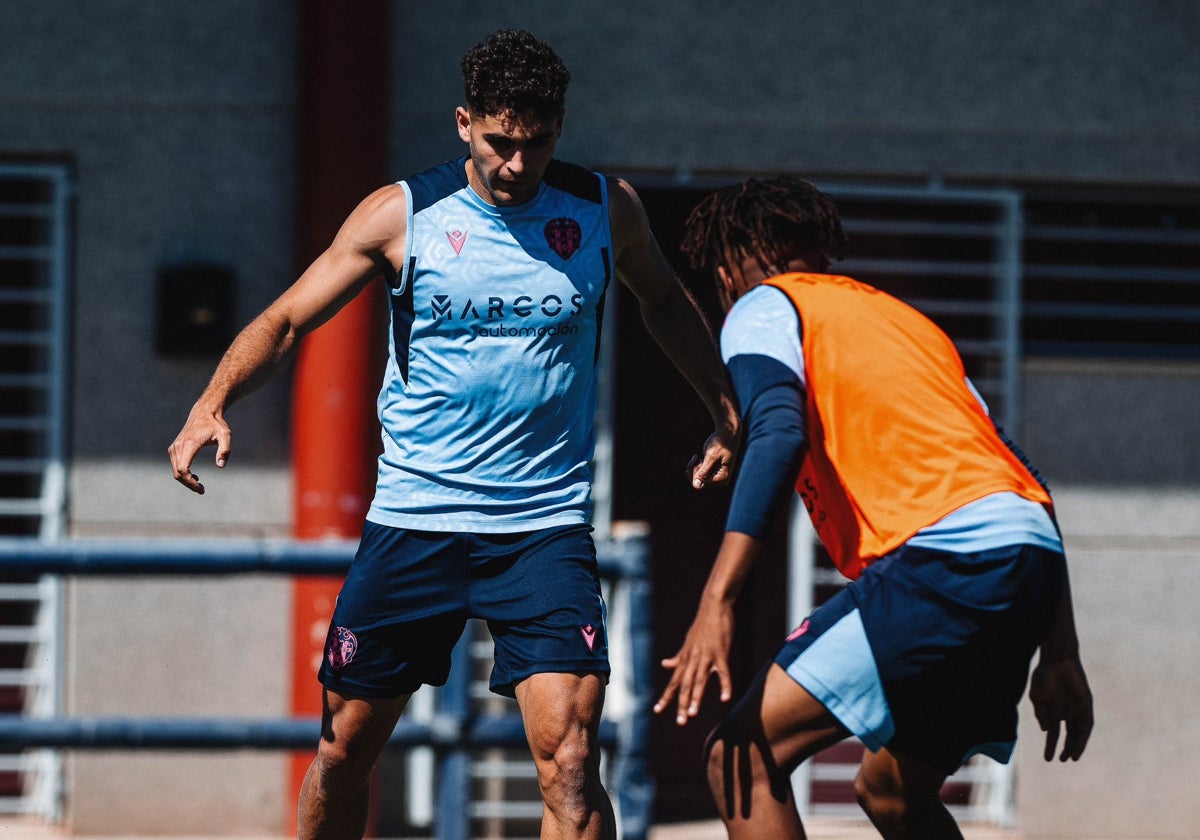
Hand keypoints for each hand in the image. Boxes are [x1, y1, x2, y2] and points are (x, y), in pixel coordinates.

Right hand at [167, 405, 231, 494]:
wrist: (204, 413)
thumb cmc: (216, 424)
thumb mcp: (225, 435)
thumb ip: (225, 450)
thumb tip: (220, 466)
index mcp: (189, 444)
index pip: (183, 469)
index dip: (190, 482)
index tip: (201, 488)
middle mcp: (178, 446)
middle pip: (178, 473)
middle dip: (189, 484)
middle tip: (202, 490)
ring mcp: (174, 447)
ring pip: (175, 471)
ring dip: (186, 480)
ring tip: (199, 485)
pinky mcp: (174, 448)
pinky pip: (175, 465)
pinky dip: (182, 474)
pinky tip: (194, 477)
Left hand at [653, 600, 734, 725]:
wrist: (714, 605)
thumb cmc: (702, 625)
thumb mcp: (687, 642)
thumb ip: (678, 657)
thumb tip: (664, 664)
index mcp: (685, 658)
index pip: (674, 681)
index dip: (666, 696)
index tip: (657, 710)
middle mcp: (693, 659)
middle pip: (685, 684)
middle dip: (682, 703)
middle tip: (680, 722)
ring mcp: (706, 656)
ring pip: (700, 680)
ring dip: (696, 697)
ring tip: (693, 714)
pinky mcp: (721, 651)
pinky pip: (723, 671)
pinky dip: (724, 684)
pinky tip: (725, 698)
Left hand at [687, 428, 737, 489]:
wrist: (727, 435)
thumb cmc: (721, 444)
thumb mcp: (711, 456)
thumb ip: (704, 472)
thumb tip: (696, 486)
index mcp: (722, 479)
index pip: (700, 484)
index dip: (694, 472)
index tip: (696, 458)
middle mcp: (719, 481)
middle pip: (697, 483)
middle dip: (694, 469)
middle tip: (696, 456)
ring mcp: (715, 477)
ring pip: (696, 479)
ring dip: (695, 467)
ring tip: (700, 457)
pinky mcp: (712, 473)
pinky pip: (698, 474)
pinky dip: (696, 465)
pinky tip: (701, 458)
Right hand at [1029, 653, 1092, 761]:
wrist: (1057, 659)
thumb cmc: (1045, 675)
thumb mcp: (1037, 696)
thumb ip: (1041, 713)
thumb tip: (1046, 730)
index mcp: (1054, 711)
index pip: (1054, 733)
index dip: (1051, 746)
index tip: (1048, 759)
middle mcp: (1067, 712)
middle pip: (1069, 736)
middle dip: (1066, 748)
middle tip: (1062, 760)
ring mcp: (1077, 709)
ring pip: (1079, 732)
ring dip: (1077, 745)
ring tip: (1072, 757)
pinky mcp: (1086, 704)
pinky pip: (1087, 722)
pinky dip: (1084, 733)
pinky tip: (1079, 741)